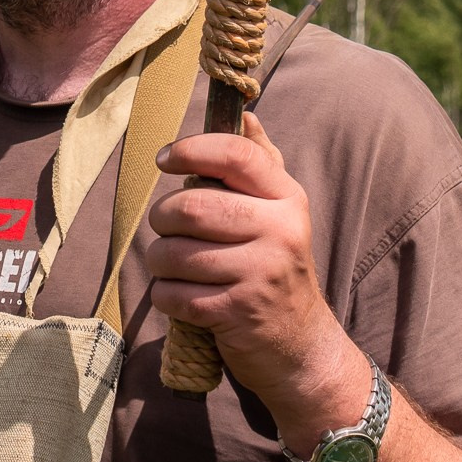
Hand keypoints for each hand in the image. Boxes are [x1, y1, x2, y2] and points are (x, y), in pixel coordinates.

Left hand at [145, 113, 365, 443]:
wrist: (301, 347)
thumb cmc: (275, 269)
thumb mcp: (279, 214)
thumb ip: (260, 165)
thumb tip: (245, 114)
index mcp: (287, 198)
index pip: (235, 154)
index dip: (189, 149)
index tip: (164, 160)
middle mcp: (280, 230)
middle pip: (190, 207)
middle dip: (163, 219)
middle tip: (167, 229)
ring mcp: (260, 273)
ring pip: (173, 253)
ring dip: (160, 262)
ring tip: (175, 267)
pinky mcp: (237, 313)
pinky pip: (172, 293)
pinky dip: (166, 297)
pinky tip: (185, 299)